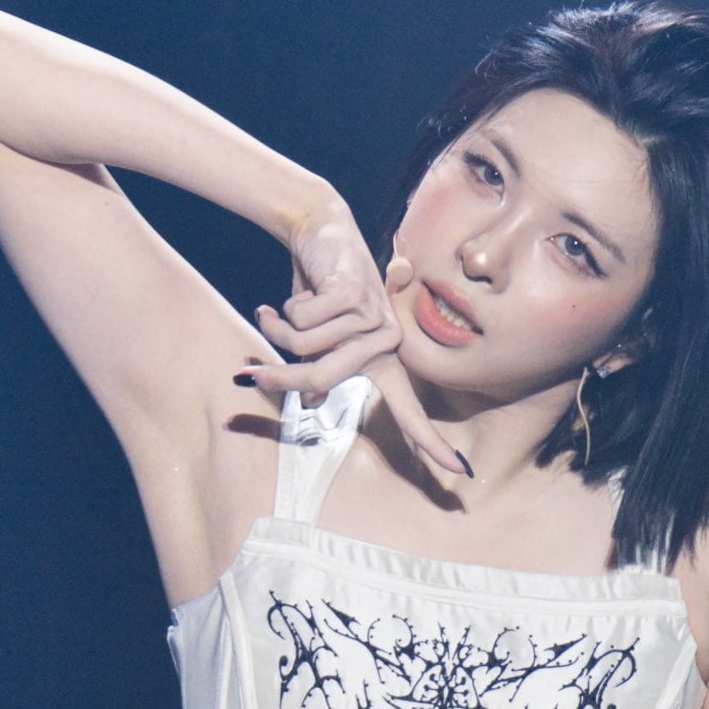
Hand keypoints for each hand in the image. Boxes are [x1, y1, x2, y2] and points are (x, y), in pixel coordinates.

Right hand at [240, 198, 466, 478]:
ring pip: (305, 349)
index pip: (409, 411)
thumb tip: (313, 405)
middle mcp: (385, 343)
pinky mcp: (355, 296)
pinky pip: (302, 323)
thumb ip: (321, 373)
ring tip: (277, 315)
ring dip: (278, 332)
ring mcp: (374, 318)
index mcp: (383, 362)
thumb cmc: (319, 294)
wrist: (321, 234)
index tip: (459, 474)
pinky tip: (297, 293)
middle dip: (278, 376)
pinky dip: (285, 311)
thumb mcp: (320, 341)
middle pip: (319, 380)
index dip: (430, 443)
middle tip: (250, 374)